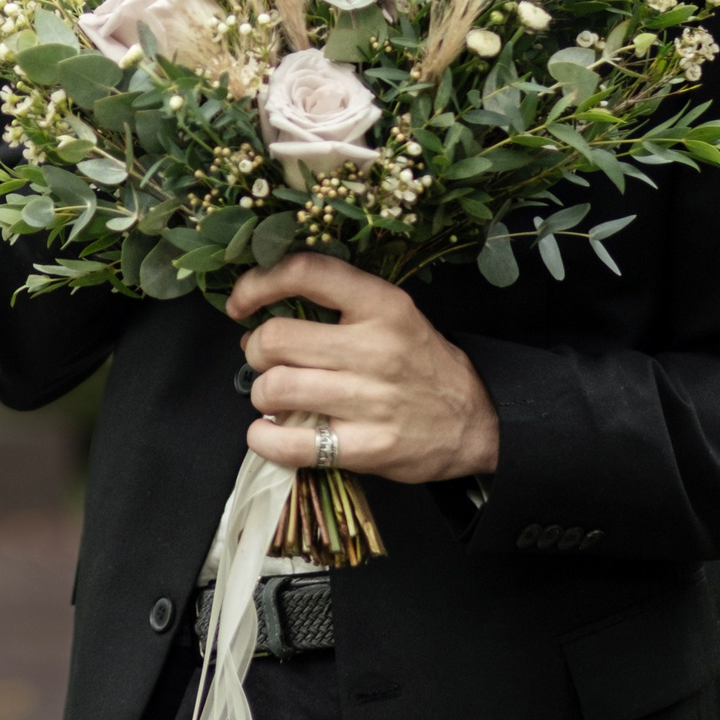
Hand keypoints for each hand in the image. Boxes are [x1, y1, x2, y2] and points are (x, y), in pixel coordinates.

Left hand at [227, 253, 500, 483]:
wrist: (477, 421)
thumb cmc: (419, 362)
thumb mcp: (392, 315)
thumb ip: (338, 303)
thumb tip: (262, 308)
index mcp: (382, 305)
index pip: (305, 272)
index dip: (257, 284)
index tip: (241, 303)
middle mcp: (376, 349)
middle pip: (275, 339)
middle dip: (256, 350)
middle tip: (268, 360)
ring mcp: (372, 401)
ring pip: (275, 388)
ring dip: (262, 394)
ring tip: (277, 397)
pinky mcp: (368, 448)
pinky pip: (291, 444)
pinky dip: (265, 438)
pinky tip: (268, 432)